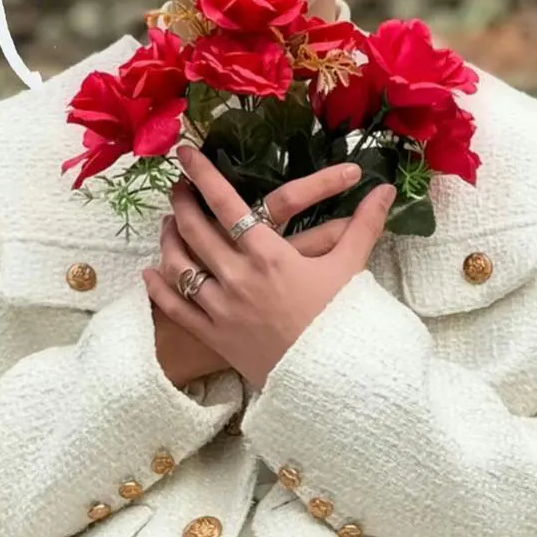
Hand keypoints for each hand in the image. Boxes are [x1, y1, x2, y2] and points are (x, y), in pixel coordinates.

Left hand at [143, 145, 395, 390]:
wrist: (333, 384)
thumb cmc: (341, 322)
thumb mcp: (351, 269)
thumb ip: (364, 224)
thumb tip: (385, 187)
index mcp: (268, 255)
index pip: (226, 204)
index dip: (202, 174)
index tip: (185, 152)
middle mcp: (237, 276)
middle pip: (195, 229)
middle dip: (181, 201)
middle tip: (176, 185)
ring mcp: (221, 308)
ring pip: (179, 264)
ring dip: (168, 238)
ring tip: (167, 221)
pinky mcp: (214, 336)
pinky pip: (176, 308)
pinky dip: (159, 288)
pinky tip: (150, 272)